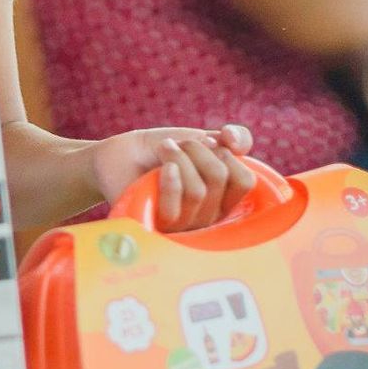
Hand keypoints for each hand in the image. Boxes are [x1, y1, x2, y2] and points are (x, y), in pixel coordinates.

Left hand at [91, 124, 256, 231]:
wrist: (121, 154)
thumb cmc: (162, 149)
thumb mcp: (203, 138)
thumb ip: (236, 138)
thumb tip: (239, 145)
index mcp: (224, 198)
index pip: (246, 181)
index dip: (226, 152)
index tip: (206, 144)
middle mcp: (209, 217)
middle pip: (220, 179)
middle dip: (196, 149)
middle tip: (176, 145)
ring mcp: (184, 226)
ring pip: (198, 191)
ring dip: (178, 157)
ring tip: (164, 150)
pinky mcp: (158, 230)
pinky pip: (176, 210)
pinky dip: (171, 180)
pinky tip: (163, 169)